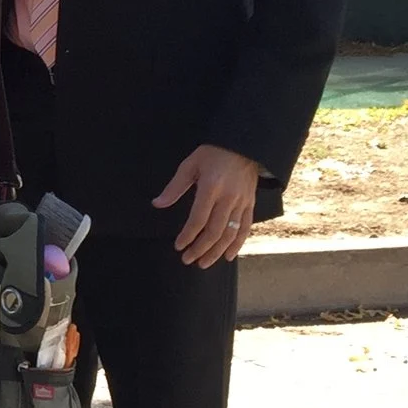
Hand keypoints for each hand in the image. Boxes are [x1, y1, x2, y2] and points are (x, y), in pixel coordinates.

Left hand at [152, 144, 261, 267]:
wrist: (243, 145)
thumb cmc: (212, 154)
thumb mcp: (190, 165)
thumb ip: (175, 187)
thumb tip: (158, 204)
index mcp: (211, 188)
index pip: (198, 219)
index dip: (188, 236)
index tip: (179, 247)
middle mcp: (228, 198)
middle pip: (215, 231)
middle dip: (200, 249)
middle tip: (188, 260)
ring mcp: (241, 203)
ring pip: (230, 233)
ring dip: (217, 251)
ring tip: (204, 263)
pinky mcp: (250, 204)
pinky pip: (245, 228)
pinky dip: (238, 244)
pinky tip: (229, 256)